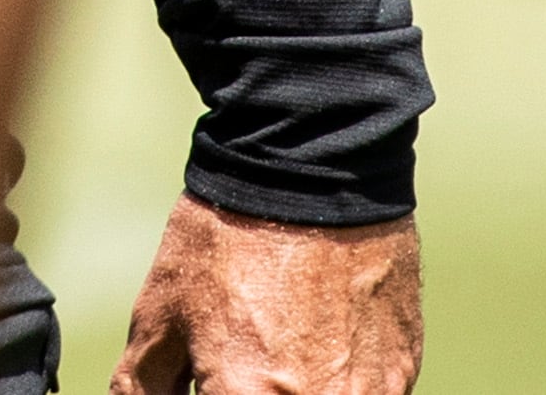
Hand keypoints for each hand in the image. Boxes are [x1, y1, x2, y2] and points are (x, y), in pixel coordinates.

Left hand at [109, 201, 421, 394]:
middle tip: (238, 360)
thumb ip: (143, 388)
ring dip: (296, 387)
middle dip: (240, 389)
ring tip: (277, 347)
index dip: (205, 394)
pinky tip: (316, 343)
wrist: (313, 173)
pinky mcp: (402, 379)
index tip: (203, 380)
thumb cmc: (228, 241)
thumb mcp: (161, 313)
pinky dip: (334, 384)